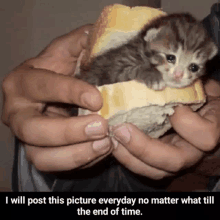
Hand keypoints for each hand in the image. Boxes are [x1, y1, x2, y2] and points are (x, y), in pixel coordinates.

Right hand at [1, 25, 111, 171]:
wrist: (55, 96)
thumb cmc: (61, 72)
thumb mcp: (67, 53)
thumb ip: (78, 43)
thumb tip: (96, 33)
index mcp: (23, 82)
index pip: (41, 86)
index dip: (69, 92)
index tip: (97, 99)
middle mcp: (18, 112)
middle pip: (33, 129)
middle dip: (68, 131)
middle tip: (101, 127)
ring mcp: (27, 137)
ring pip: (41, 155)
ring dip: (75, 153)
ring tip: (105, 144)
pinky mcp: (40, 152)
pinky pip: (55, 165)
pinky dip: (79, 161)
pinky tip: (100, 151)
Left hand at [111, 79, 219, 179]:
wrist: (200, 116)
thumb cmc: (198, 97)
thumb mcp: (198, 88)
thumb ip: (188, 86)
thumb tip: (163, 79)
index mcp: (209, 131)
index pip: (205, 136)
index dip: (185, 121)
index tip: (169, 105)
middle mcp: (193, 152)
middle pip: (174, 161)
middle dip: (144, 147)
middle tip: (120, 130)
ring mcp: (175, 159)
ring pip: (155, 171)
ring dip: (129, 156)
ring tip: (112, 138)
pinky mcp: (159, 163)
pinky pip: (143, 168)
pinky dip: (127, 157)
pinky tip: (114, 143)